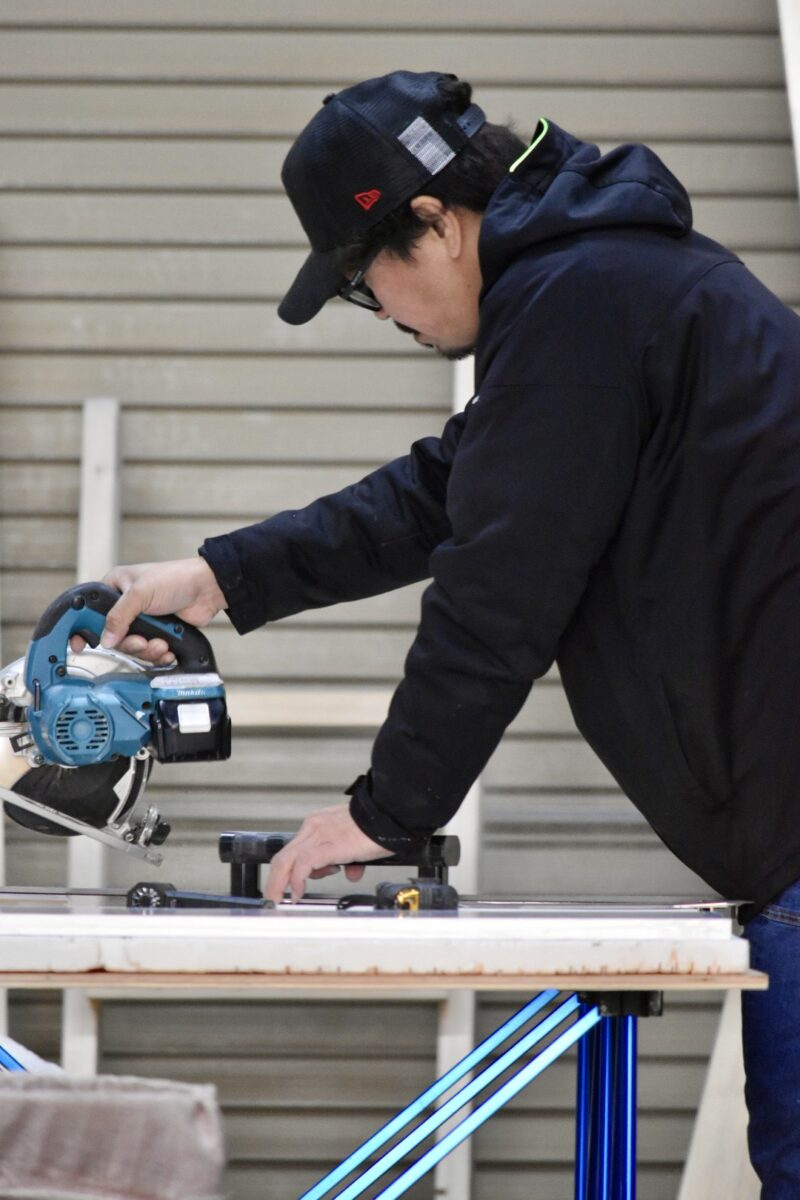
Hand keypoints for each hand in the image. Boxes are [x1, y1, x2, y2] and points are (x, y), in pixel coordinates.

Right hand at [69, 558, 226, 664]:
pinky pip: (150, 652)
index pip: (88, 610)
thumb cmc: (175, 578)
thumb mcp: (140, 593)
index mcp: (114, 587)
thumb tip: (106, 639)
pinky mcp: (157, 632)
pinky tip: (167, 650)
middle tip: (141, 641)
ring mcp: (142, 620)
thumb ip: (119, 616)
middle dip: (128, 644)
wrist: (207, 589)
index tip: (79, 645)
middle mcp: (125, 605)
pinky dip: (158, 655)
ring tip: (161, 643)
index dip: (82, 628)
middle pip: (113, 636)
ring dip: (147, 650)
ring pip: (132, 647)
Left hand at [264, 802, 390, 903]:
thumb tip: (351, 872)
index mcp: (318, 825)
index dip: (287, 871)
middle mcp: (313, 828)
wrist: (387, 814)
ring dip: (279, 884)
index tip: (286, 886)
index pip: (294, 850)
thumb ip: (349, 858)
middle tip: (273, 898)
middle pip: (283, 857)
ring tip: (282, 900)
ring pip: (286, 861)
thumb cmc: (376, 826)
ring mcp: (317, 836)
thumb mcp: (357, 844)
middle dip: (275, 880)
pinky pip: (303, 866)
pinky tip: (298, 894)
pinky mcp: (326, 847)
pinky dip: (297, 882)